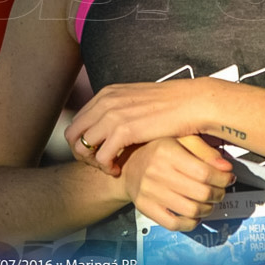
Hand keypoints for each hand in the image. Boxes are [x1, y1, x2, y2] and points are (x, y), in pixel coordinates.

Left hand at [65, 78, 216, 173]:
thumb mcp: (138, 102)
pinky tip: (119, 170)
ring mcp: (112, 115)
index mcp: (107, 94)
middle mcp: (105, 101)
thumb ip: (121, 110)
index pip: (78, 121)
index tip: (100, 153)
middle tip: (101, 164)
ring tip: (110, 168)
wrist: (193, 103)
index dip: (83, 141)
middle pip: (72, 134)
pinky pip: (101, 157)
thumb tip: (111, 127)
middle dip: (82, 154)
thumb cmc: (172, 106)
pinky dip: (106, 168)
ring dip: (92, 163)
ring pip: (81, 147)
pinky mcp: (123, 130)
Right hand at [118, 136, 233, 231]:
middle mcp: (156, 172)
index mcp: (167, 151)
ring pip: (191, 210)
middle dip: (218, 194)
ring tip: (209, 202)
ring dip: (208, 209)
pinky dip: (190, 223)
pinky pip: (174, 224)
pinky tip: (195, 214)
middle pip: (200, 193)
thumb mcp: (181, 140)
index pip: (204, 172)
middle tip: (221, 191)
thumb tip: (226, 168)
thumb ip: (205, 151)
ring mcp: (149, 192)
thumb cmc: (160, 150)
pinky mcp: (145, 208)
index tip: (229, 178)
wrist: (129, 165)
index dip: (222, 179)